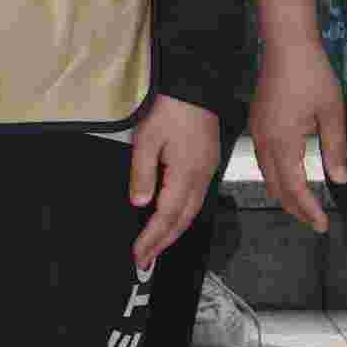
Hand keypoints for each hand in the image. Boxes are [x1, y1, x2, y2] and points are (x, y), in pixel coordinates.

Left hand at [127, 95, 223, 270]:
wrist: (195, 86)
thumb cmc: (171, 108)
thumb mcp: (147, 139)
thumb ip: (142, 174)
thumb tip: (140, 203)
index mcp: (186, 174)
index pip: (166, 217)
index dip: (152, 239)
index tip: (139, 255)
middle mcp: (200, 177)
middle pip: (182, 220)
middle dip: (163, 243)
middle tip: (145, 260)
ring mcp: (206, 171)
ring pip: (191, 212)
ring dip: (173, 232)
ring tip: (156, 246)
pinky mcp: (207, 164)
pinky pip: (195, 198)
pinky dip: (182, 215)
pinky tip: (171, 218)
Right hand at [246, 38, 345, 236]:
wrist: (287, 45)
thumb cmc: (312, 75)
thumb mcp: (332, 113)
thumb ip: (335, 149)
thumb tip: (339, 179)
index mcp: (283, 141)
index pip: (294, 187)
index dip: (308, 209)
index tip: (323, 224)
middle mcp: (264, 141)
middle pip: (276, 187)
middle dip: (295, 208)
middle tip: (315, 221)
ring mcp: (257, 132)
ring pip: (266, 175)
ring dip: (284, 194)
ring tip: (304, 205)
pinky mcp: (256, 123)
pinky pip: (263, 160)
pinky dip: (276, 177)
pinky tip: (288, 177)